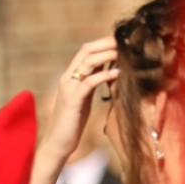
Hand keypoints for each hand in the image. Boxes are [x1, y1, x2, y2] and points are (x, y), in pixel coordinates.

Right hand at [31, 36, 119, 183]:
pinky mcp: (72, 101)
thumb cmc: (72, 123)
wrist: (57, 143)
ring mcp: (68, 88)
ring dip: (108, 55)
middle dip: (107, 43)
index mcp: (70, 76)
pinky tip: (118, 73)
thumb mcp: (84, 98)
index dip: (104, 42)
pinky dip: (105, 75)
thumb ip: (92, 82)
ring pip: (87, 62)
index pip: (85, 50)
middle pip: (86, 50)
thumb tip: (110, 70)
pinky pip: (89, 82)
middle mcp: (67, 78)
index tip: (123, 41)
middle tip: (127, 42)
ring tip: (125, 53)